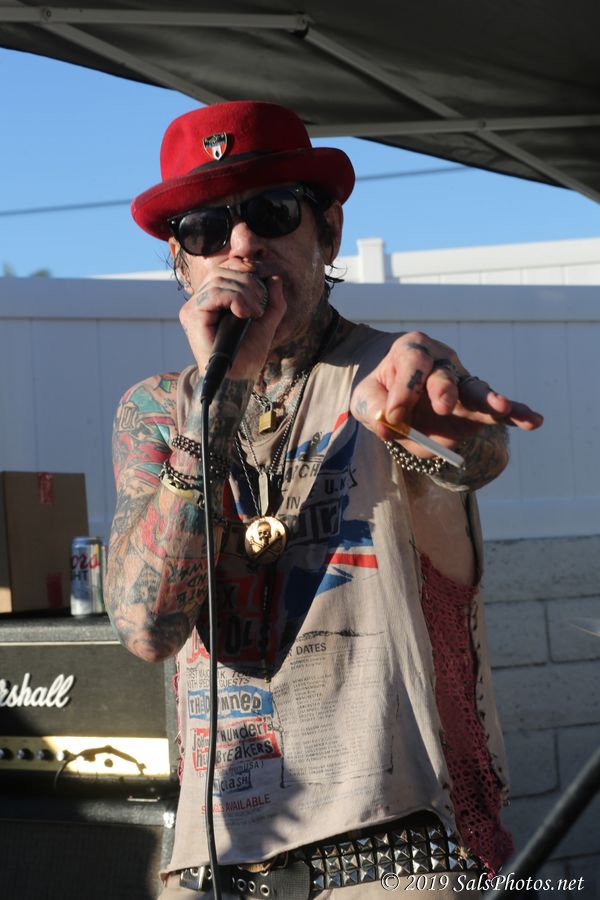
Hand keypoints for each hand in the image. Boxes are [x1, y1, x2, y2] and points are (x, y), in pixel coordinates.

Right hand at [179, 259, 285, 381]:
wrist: (236, 379)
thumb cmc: (247, 355)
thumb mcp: (266, 323)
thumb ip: (272, 302)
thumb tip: (274, 279)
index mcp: (213, 300)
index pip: (224, 269)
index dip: (244, 269)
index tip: (262, 285)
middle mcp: (200, 301)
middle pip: (222, 270)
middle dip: (248, 282)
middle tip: (261, 306)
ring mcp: (194, 308)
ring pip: (219, 279)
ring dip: (244, 292)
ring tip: (255, 313)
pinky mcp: (193, 316)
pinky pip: (214, 293)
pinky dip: (235, 298)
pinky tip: (245, 313)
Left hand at [351, 331, 542, 455]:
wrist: (395, 402)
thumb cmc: (380, 394)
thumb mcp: (365, 399)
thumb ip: (373, 408)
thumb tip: (389, 422)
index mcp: (412, 350)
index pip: (412, 363)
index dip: (403, 389)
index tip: (392, 416)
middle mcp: (442, 363)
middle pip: (444, 375)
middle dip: (444, 391)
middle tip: (443, 406)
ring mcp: (462, 384)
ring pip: (476, 391)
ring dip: (490, 400)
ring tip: (503, 408)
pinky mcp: (475, 408)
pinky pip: (496, 412)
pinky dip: (516, 415)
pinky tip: (533, 420)